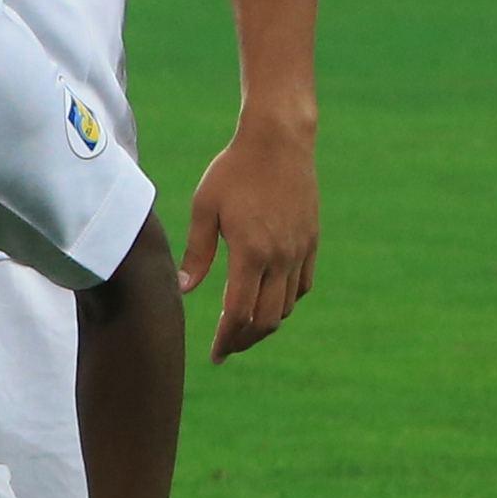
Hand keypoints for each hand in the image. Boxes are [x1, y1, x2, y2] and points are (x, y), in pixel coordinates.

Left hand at [180, 118, 316, 360]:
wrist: (279, 142)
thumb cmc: (233, 171)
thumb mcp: (204, 208)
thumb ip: (196, 253)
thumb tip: (184, 291)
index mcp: (251, 253)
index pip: (240, 313)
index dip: (226, 340)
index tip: (214, 355)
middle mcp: (281, 257)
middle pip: (267, 319)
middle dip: (244, 340)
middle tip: (225, 349)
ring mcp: (301, 250)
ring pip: (287, 306)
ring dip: (265, 324)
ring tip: (242, 330)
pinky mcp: (312, 241)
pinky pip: (303, 285)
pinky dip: (286, 302)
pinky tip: (268, 303)